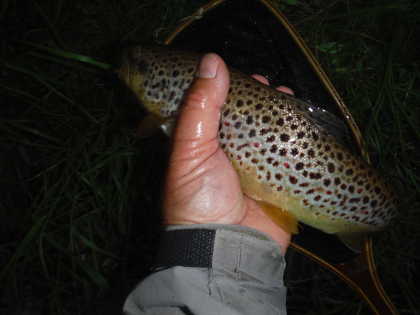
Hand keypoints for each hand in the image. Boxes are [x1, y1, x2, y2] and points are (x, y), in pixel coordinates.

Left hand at [163, 53, 290, 252]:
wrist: (225, 247)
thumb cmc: (199, 198)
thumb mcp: (190, 150)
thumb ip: (200, 107)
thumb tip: (212, 61)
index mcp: (202, 146)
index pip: (216, 109)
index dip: (229, 90)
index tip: (244, 77)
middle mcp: (227, 154)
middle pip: (246, 120)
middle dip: (260, 101)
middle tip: (269, 87)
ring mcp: (253, 168)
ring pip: (269, 133)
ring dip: (280, 114)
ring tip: (287, 96)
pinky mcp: (276, 182)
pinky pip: (289, 154)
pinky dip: (297, 138)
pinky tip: (304, 124)